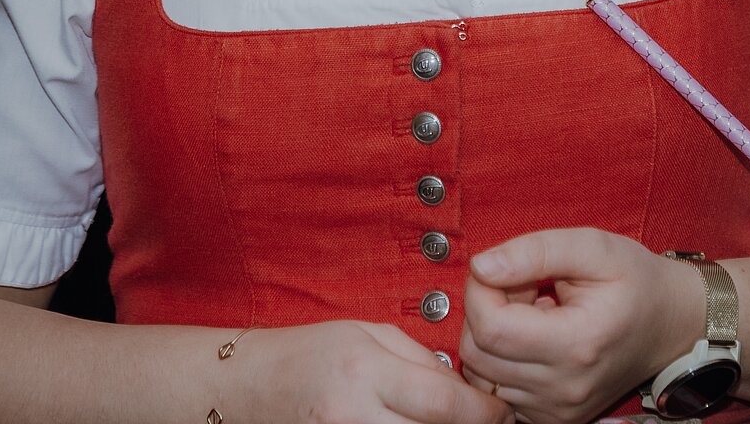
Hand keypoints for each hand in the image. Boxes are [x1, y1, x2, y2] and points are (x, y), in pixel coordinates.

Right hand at [227, 320, 513, 423]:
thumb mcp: (366, 334)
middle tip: (486, 421)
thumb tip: (464, 388)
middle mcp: (352, 416)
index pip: (445, 405)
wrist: (247, 387)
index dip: (485, 413)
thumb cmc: (308, 354)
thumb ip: (418, 358)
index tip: (502, 411)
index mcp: (365, 372)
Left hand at [459, 228, 704, 423]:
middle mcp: (565, 388)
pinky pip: (499, 391)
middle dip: (486, 311)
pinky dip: (504, 362)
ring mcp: (559, 410)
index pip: (490, 327)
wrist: (671, 324)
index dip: (480, 291)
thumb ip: (535, 251)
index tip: (500, 269)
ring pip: (483, 374)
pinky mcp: (554, 418)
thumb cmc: (637, 281)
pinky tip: (535, 339)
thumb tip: (482, 267)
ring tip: (532, 314)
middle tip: (523, 288)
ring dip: (494, 337)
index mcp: (577, 344)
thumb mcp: (594, 247)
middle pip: (478, 354)